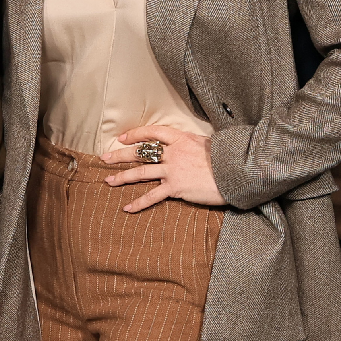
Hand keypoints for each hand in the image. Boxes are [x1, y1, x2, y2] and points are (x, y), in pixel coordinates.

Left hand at [100, 126, 224, 212]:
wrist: (235, 173)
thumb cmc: (226, 159)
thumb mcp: (206, 144)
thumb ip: (191, 145)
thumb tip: (185, 147)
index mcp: (181, 138)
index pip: (152, 132)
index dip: (135, 134)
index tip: (122, 137)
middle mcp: (173, 153)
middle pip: (140, 152)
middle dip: (120, 155)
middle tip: (105, 157)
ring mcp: (172, 170)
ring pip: (141, 172)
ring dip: (122, 177)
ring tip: (108, 181)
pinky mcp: (176, 188)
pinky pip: (152, 196)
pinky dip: (138, 202)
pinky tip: (127, 207)